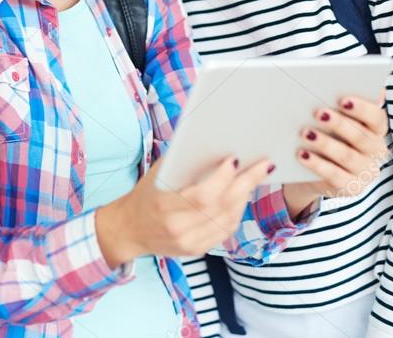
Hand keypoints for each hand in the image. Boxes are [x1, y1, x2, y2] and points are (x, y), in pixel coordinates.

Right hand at [96, 156, 274, 266]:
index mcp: (164, 206)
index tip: (235, 159)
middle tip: (264, 165)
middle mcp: (177, 228)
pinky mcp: (196, 250)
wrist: (129, 229)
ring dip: (245, 196)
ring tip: (256, 176)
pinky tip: (243, 195)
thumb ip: (182, 162)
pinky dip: (237, 211)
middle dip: (246, 183)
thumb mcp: (157, 175)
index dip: (222, 178)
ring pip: (228, 219)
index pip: (202, 195)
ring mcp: (188, 242)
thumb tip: (216, 142)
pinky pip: (225, 230)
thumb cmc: (145, 194)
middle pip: (221, 207)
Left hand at [284, 95, 390, 214]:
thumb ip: (336, 102)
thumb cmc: (326, 133)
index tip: (342, 99)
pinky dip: (317, 164)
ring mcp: (366, 172)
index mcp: (376, 128)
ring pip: (348, 157)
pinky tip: (302, 154)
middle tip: (317, 112)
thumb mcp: (333, 118)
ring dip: (326, 144)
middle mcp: (377, 150)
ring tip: (305, 133)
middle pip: (361, 137)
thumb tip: (326, 80)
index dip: (361, 108)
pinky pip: (335, 176)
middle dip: (339, 124)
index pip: (377, 117)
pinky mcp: (352, 188)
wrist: (313, 170)